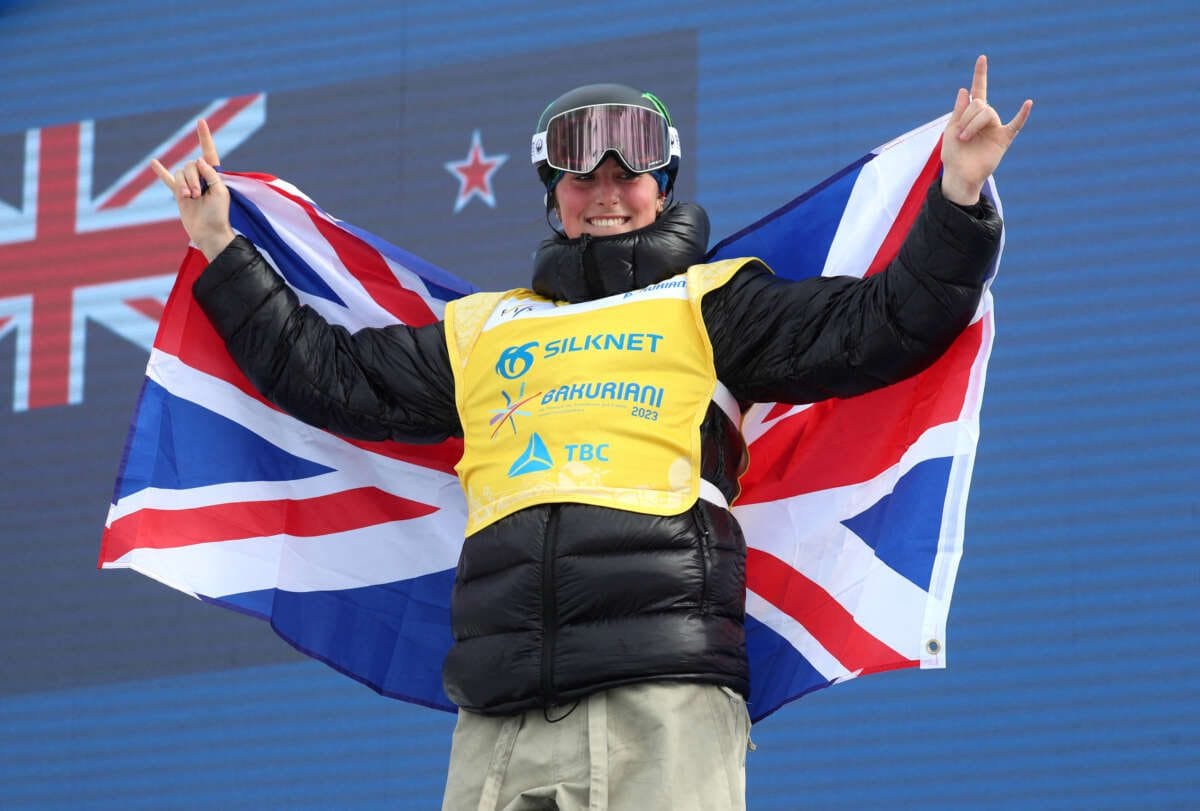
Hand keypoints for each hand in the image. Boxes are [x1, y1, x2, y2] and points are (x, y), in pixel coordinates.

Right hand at [150, 120, 235, 259]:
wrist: (209, 233)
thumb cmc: (219, 214)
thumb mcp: (220, 191)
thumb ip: (210, 174)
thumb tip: (199, 160)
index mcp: (214, 175)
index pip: (208, 152)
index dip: (204, 137)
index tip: (201, 121)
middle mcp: (201, 177)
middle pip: (190, 165)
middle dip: (192, 178)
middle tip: (198, 195)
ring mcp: (189, 184)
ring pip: (180, 173)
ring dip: (184, 184)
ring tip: (189, 198)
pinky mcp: (179, 193)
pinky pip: (168, 179)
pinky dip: (161, 172)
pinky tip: (153, 162)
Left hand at [940, 55, 1032, 204]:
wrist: (960, 176)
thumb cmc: (953, 155)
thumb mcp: (950, 130)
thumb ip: (959, 111)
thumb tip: (964, 89)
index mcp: (971, 114)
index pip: (977, 90)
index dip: (979, 74)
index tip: (982, 58)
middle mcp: (985, 118)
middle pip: (979, 104)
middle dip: (966, 117)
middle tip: (959, 135)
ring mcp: (995, 128)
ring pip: (987, 113)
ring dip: (972, 124)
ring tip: (964, 138)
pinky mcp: (1003, 139)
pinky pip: (1016, 125)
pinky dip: (1022, 115)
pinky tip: (1028, 104)